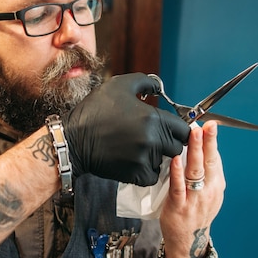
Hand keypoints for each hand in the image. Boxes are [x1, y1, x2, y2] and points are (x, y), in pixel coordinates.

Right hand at [62, 72, 189, 185]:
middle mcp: (152, 140)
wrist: (73, 140)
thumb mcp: (118, 85)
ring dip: (156, 157)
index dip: (178, 128)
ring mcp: (144, 159)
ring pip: (163, 161)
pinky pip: (152, 176)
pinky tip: (134, 160)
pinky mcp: (135, 174)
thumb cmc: (95, 111)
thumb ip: (144, 82)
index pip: (184, 129)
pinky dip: (146, 171)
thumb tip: (158, 87)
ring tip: (138, 148)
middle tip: (153, 138)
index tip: (169, 128)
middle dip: (167, 142)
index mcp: (153, 118)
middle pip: (176, 147)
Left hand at [160, 121, 225, 257]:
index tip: (211, 125)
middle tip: (204, 125)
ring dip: (194, 152)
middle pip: (208, 162)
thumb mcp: (208, 192)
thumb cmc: (196, 212)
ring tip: (192, 135)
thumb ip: (206, 171)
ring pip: (195, 172)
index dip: (213, 141)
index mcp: (216, 185)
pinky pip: (178, 187)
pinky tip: (176, 160)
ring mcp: (194, 199)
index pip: (216, 159)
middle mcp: (208, 191)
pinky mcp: (179, 206)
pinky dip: (177, 172)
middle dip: (206, 142)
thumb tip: (201, 145)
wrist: (188, 241)